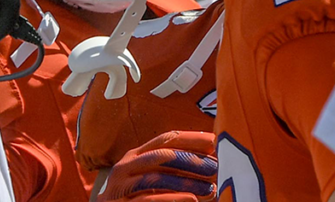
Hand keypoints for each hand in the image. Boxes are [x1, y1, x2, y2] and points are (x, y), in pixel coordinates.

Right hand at [97, 131, 216, 201]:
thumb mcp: (152, 179)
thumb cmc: (136, 198)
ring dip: (185, 182)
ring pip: (155, 178)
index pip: (165, 139)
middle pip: (161, 155)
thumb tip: (212, 159)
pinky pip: (148, 200)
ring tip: (209, 188)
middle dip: (190, 160)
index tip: (213, 141)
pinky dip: (172, 199)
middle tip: (214, 167)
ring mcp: (120, 186)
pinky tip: (192, 199)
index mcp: (135, 156)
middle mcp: (125, 167)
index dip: (190, 138)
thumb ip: (174, 169)